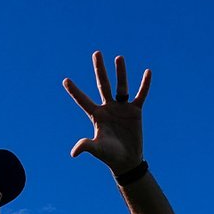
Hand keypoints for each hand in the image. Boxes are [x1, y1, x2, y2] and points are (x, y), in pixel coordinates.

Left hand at [63, 52, 149, 172]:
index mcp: (97, 115)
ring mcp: (122, 108)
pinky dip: (145, 85)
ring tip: (118, 58)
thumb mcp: (98, 149)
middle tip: (96, 53)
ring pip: (121, 86)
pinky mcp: (135, 111)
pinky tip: (148, 72)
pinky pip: (141, 95)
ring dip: (120, 73)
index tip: (65, 80)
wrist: (127, 160)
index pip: (83, 101)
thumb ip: (87, 146)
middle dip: (99, 69)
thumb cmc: (110, 156)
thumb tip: (75, 152)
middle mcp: (108, 108)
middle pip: (103, 85)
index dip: (74, 91)